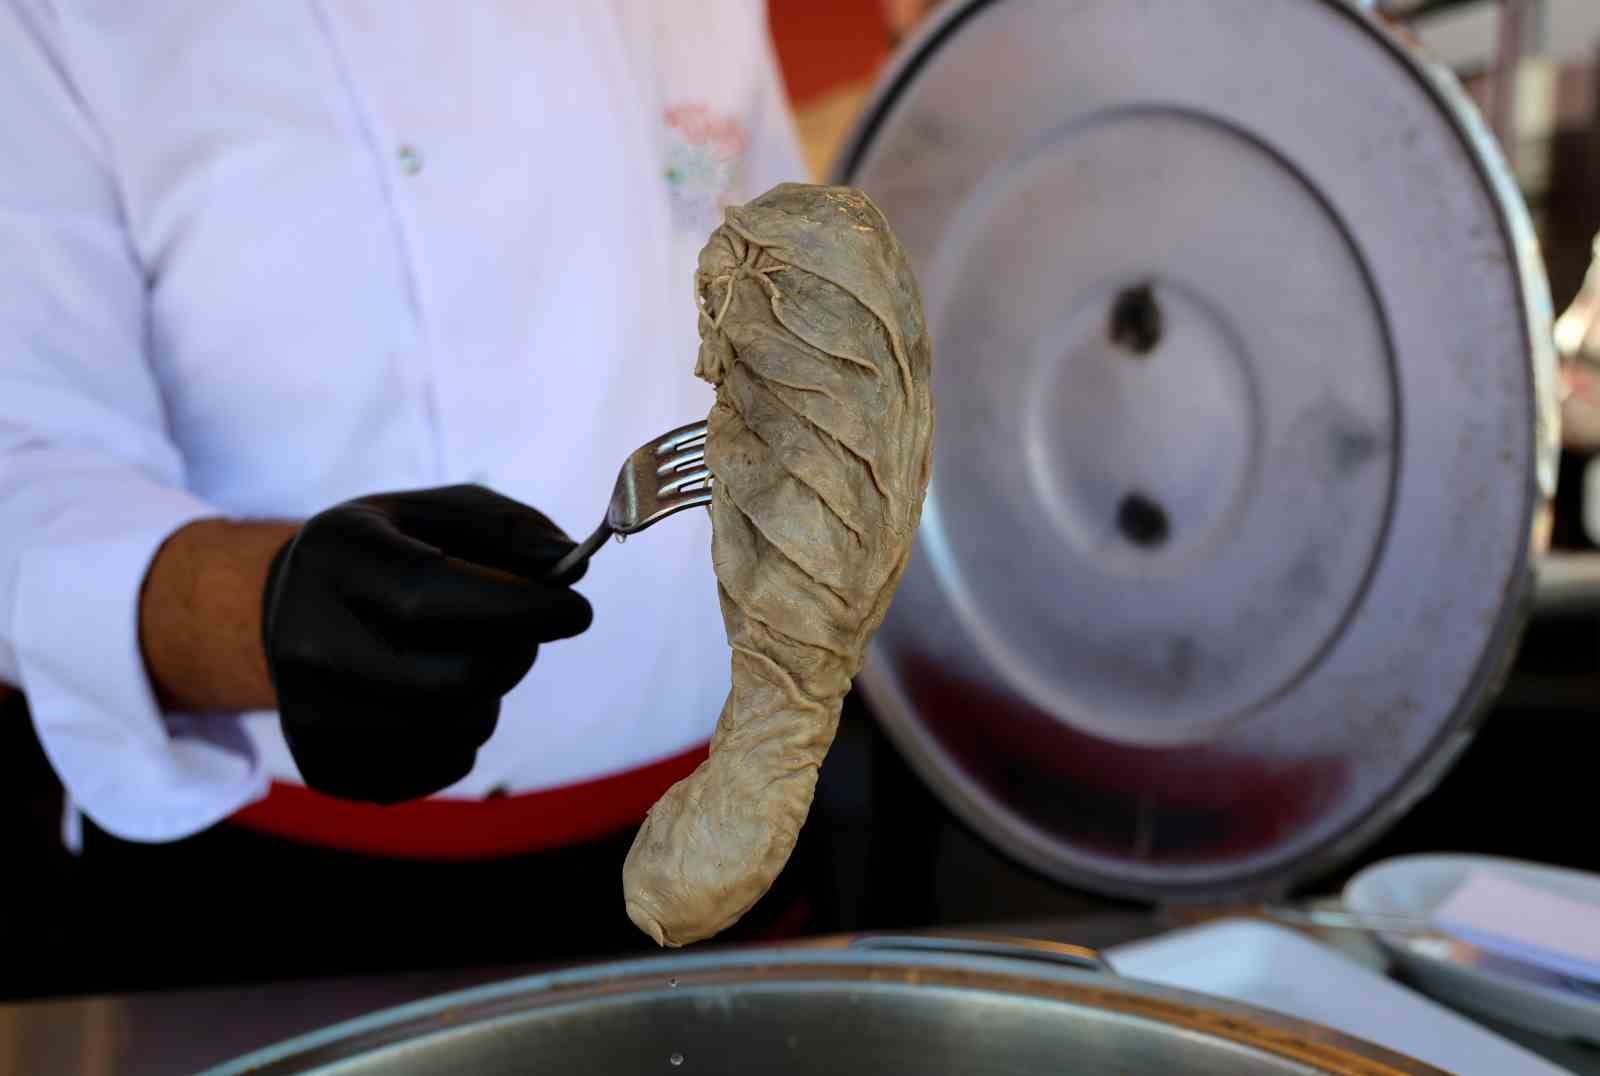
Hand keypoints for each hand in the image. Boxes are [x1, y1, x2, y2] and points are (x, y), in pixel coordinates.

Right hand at [261, 485, 592, 803]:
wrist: (299, 609)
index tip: (576, 610)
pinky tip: (439, 695)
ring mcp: (309, 713)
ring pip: (457, 728)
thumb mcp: (442, 513)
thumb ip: (512, 530)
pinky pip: (444, 765)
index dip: (516, 607)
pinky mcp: (328, 767)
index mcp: (334, 556)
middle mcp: (305, 639)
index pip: (425, 595)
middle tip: (524, 631)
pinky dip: (467, 733)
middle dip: (515, 654)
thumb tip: (571, 567)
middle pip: (452, 678)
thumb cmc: (393, 552)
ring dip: (493, 694)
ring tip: (467, 656)